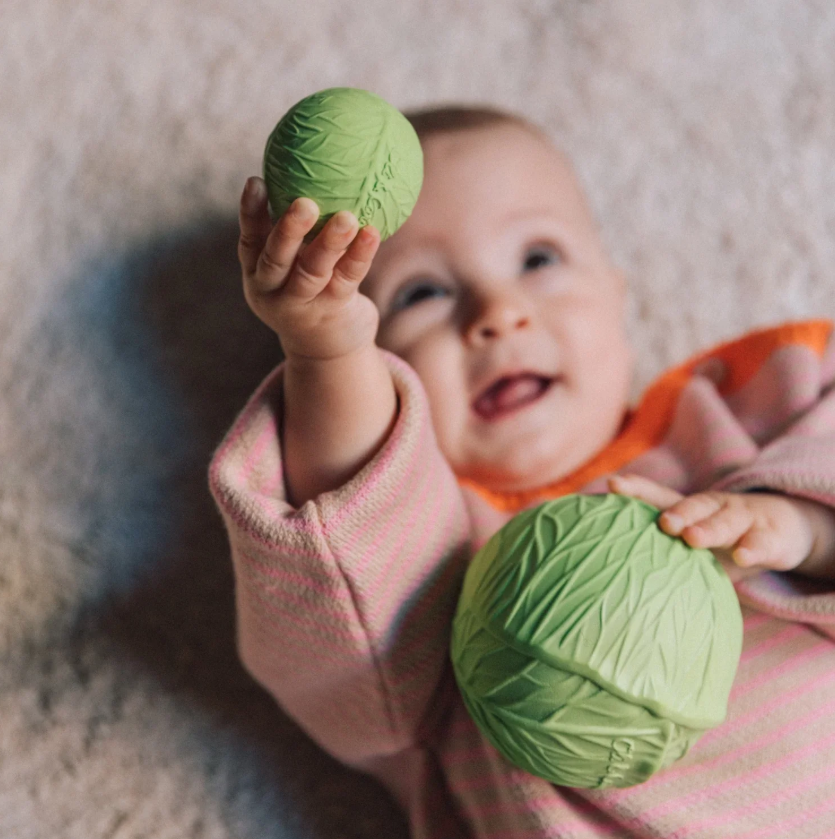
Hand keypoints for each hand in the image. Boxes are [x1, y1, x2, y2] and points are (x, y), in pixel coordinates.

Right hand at [237, 177, 381, 360]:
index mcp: (257, 274)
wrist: (327, 349)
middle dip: (288, 230)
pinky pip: (347, 279)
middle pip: (276, 259)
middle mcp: (273, 291)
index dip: (250, 212)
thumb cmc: (311, 291)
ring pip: (313, 271)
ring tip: (347, 217)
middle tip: (304, 202)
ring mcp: (301, 305)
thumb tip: (313, 168)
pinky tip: (373, 232)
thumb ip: (297, 231)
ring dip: (330, 243)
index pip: (249, 240)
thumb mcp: (293, 267)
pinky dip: (359, 255)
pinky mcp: (331, 312)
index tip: (256, 180)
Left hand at [607, 474, 828, 581]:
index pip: (658, 495)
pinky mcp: (770, 537)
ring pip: (724, 522)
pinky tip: (742, 555)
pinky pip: (760, 543)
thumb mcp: (693, 545)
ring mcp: (743, 519)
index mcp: (689, 508)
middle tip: (662, 523)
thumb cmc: (721, 541)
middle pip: (693, 506)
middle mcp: (714, 507)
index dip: (636, 489)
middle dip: (677, 512)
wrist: (782, 530)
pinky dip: (751, 548)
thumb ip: (663, 554)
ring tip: (692, 538)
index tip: (612, 485)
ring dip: (708, 528)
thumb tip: (615, 577)